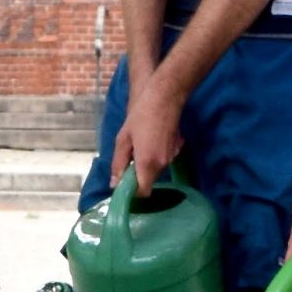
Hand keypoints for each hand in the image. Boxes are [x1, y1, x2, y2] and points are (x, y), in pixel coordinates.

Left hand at [115, 77, 183, 195]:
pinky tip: (152, 139)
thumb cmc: (140, 117)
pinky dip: (155, 156)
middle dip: (137, 174)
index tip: (124, 184)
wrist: (164, 99)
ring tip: (139, 144)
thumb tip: (114, 184)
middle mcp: (162, 164)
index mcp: (147, 163)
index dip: (133, 192)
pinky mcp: (178, 150)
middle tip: (127, 158)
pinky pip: (163, 160)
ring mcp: (172, 157)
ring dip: (146, 164)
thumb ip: (118, 164)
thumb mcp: (123, 140)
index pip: (143, 192)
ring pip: (156, 169)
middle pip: (149, 180)